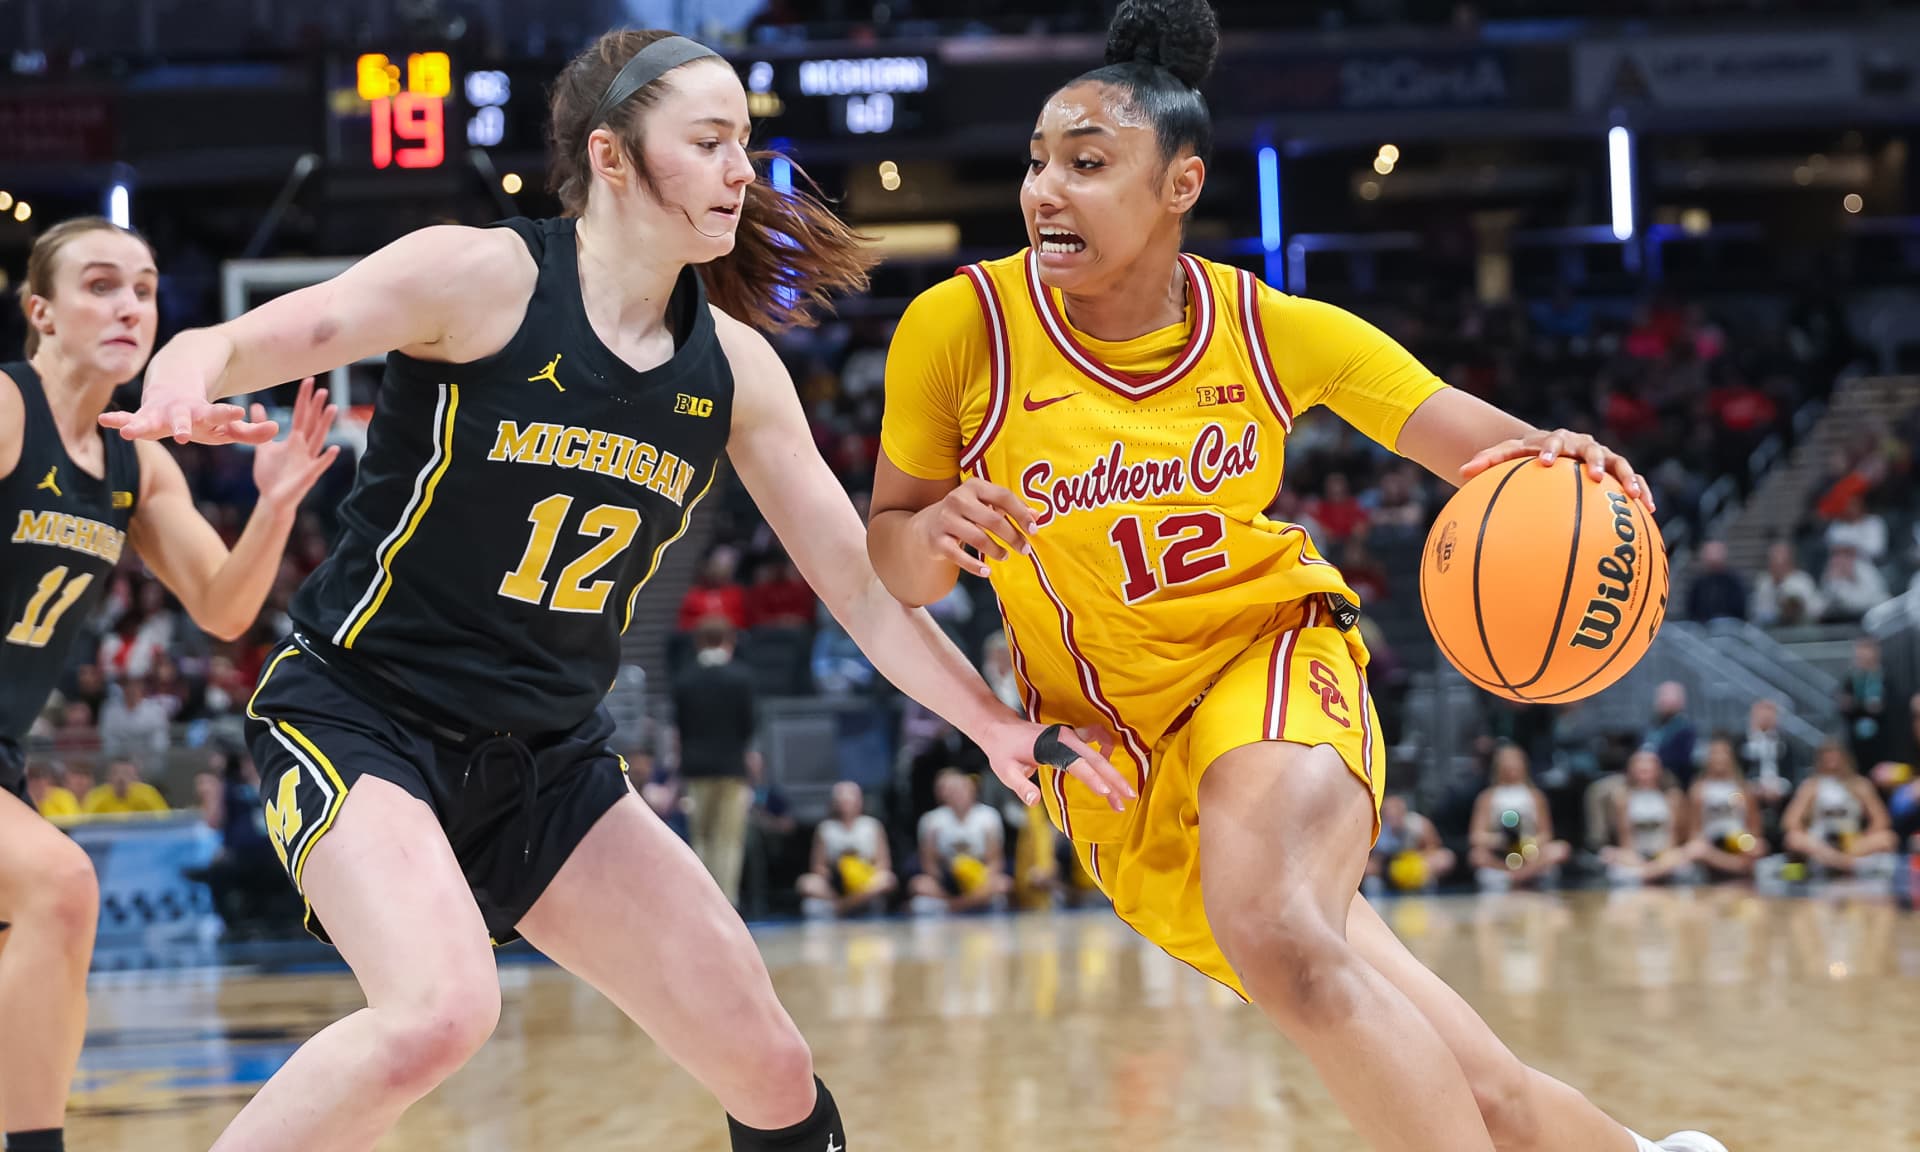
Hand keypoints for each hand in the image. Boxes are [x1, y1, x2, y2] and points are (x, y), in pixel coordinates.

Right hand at [100, 333, 277, 444]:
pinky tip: (104, 420)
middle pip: (183, 419)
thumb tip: (276, 432)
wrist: (177, 381)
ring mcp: (160, 412)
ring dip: (140, 425)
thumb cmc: (205, 415)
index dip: (227, 414)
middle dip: (183, 426)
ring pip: (150, 419)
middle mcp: (181, 412)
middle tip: (184, 435)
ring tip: (129, 433)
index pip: (218, 414)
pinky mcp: (143, 415)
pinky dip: (118, 419)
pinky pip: (128, 418)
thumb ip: (251, 432)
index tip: (237, 412)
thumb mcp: (229, 426)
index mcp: (205, 413)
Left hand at [252, 378, 341, 509]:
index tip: (309, 382)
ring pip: (318, 439)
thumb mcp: (263, 447)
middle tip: (323, 390)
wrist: (272, 499)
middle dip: (317, 408)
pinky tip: (334, 449)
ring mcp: (308, 461)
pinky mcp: (308, 476)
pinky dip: (326, 458)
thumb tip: (255, 406)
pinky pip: (318, 465)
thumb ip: (261, 428)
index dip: (304, 399)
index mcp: (295, 441)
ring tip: (333, 409)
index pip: (301, 415)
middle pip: (312, 424)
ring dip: (325, 425)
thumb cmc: (270, 475)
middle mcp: (304, 448)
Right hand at [912, 478, 1036, 577]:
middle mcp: (958, 499)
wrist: (928, 525)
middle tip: (1025, 549)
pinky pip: (959, 556)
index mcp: (974, 486)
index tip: (1033, 530)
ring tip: (1005, 556)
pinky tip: (986, 572)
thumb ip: (1011, 508)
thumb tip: (1037, 516)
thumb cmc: (967, 513)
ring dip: (996, 551)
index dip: (1021, 513)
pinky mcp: (938, 540)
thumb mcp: (986, 505)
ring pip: (978, 538)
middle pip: (993, 519)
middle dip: (1013, 537)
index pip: (1003, 496)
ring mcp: (946, 519)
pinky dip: (974, 566)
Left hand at [976, 715, 1133, 811]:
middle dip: (1114, 780)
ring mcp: (1072, 736)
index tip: (1107, 793)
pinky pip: (1097, 742)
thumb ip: (1021, 787)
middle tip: (1129, 799)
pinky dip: (1109, 751)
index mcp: (1051, 747)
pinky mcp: (1073, 738)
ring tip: (1125, 794)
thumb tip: (1033, 801)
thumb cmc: (1003, 752)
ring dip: (1114, 773)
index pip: (1077, 764)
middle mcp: (1066, 738)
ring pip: (1099, 756)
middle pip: (1096, 760)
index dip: (1093, 779)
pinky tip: (1112, 771)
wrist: (1001, 729)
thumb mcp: (1006, 772)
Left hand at [1460, 427, 1654, 514]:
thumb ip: (1486, 461)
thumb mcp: (1505, 457)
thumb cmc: (1523, 457)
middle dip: (1595, 461)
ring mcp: (1602, 457)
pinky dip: (1642, 492)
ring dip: (1627, 478)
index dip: (1550, 450)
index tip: (1545, 461)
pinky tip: (1650, 511)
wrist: (1550, 450)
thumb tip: (1460, 472)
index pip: (1552, 441)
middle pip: (1592, 449)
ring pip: (1619, 464)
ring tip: (1635, 496)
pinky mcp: (1617, 471)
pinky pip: (1632, 481)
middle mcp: (1582, 445)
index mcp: (1554, 440)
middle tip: (1594, 475)